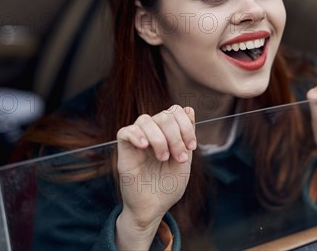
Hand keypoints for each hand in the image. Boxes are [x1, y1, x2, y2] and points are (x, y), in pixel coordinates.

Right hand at [115, 105, 195, 248]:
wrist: (154, 208)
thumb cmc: (169, 186)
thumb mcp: (184, 160)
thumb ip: (187, 135)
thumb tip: (189, 109)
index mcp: (168, 133)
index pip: (175, 111)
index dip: (186, 125)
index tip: (192, 146)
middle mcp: (153, 133)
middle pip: (163, 116)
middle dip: (175, 136)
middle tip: (178, 158)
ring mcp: (138, 141)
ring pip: (144, 120)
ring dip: (158, 138)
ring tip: (163, 158)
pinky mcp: (124, 151)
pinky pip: (124, 132)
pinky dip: (136, 135)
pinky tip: (145, 147)